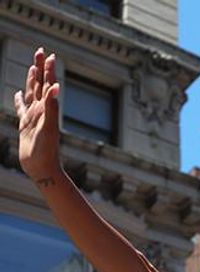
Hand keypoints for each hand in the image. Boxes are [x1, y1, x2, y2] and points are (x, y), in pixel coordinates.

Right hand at [13, 48, 61, 181]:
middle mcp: (41, 110)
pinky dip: (20, 100)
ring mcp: (33, 116)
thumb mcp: (49, 127)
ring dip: (32, 80)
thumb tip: (56, 87)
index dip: (48, 70)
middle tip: (41, 51)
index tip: (50, 55)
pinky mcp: (25, 125)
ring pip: (31, 93)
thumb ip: (52, 107)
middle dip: (41, 68)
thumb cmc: (47, 151)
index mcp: (47, 109)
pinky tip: (18, 94)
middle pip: (40, 84)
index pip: (47, 84)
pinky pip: (21, 108)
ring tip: (33, 67)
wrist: (42, 168)